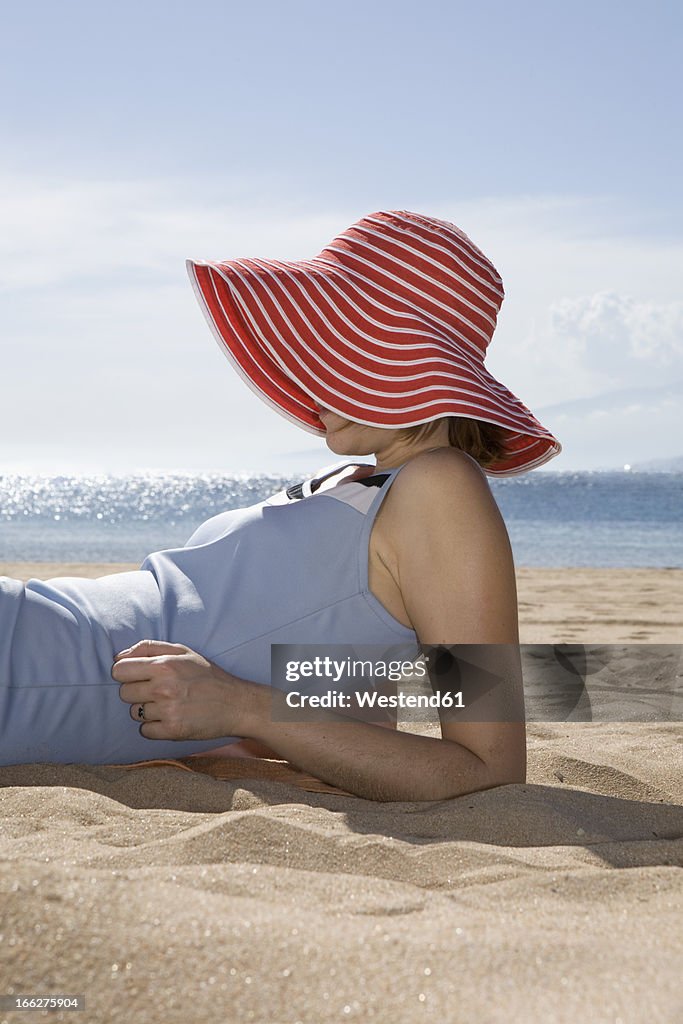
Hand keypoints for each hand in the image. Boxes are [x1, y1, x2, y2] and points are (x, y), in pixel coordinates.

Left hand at [112, 640, 242, 740]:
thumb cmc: (208, 675)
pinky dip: (155, 727)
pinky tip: (171, 719)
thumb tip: (118, 656)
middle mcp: (163, 687)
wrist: (236, 704)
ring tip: (169, 705)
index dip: (127, 673)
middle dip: (137, 692)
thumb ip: (149, 648)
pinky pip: (145, 731)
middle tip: (159, 691)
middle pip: (124, 693)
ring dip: (148, 710)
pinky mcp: (173, 731)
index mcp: (164, 665)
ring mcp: (167, 711)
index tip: (139, 676)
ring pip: (134, 713)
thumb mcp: (183, 651)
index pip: (119, 670)